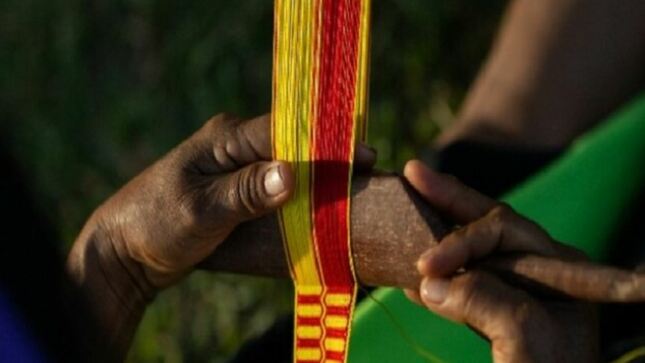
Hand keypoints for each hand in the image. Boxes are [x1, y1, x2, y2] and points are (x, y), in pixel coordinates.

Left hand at [67, 113, 374, 357]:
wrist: (124, 252)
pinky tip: (321, 211)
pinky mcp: (239, 193)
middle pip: (293, 148)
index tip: (364, 156)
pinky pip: (277, 191)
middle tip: (369, 176)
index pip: (285, 131)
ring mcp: (237, 170)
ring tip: (354, 194)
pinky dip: (299, 199)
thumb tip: (291, 175)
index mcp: (226, 138)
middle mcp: (235, 147)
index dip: (326, 143)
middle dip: (329, 161)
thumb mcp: (200, 210)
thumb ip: (244, 192)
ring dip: (317, 182)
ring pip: (289, 170)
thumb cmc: (155, 224)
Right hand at [403, 160, 597, 362]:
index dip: (461, 240)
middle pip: (487, 226)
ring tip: (406, 208)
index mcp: (560, 271)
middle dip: (449, 201)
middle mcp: (537, 275)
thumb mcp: (525, 337)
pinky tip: (410, 277)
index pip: (503, 231)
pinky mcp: (492, 318)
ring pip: (470, 254)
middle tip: (412, 172)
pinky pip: (460, 288)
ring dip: (435, 236)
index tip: (424, 267)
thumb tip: (430, 281)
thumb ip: (484, 299)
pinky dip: (434, 280)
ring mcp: (514, 295)